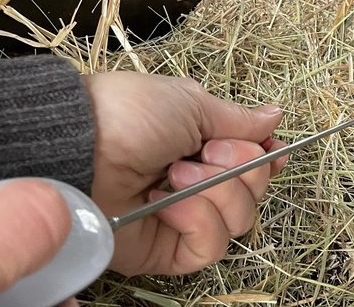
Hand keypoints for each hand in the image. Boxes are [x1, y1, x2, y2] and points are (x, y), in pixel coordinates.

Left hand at [83, 72, 287, 274]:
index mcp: (202, 144)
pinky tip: (169, 203)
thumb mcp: (191, 103)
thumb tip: (274, 117)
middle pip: (253, 191)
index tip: (268, 147)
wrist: (79, 146)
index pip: (254, 163)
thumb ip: (238, 118)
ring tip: (173, 174)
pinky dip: (198, 220)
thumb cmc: (129, 113)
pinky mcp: (165, 250)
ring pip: (238, 220)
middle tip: (203, 150)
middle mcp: (197, 182)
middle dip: (237, 166)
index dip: (266, 158)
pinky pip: (210, 246)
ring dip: (213, 191)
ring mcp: (182, 217)